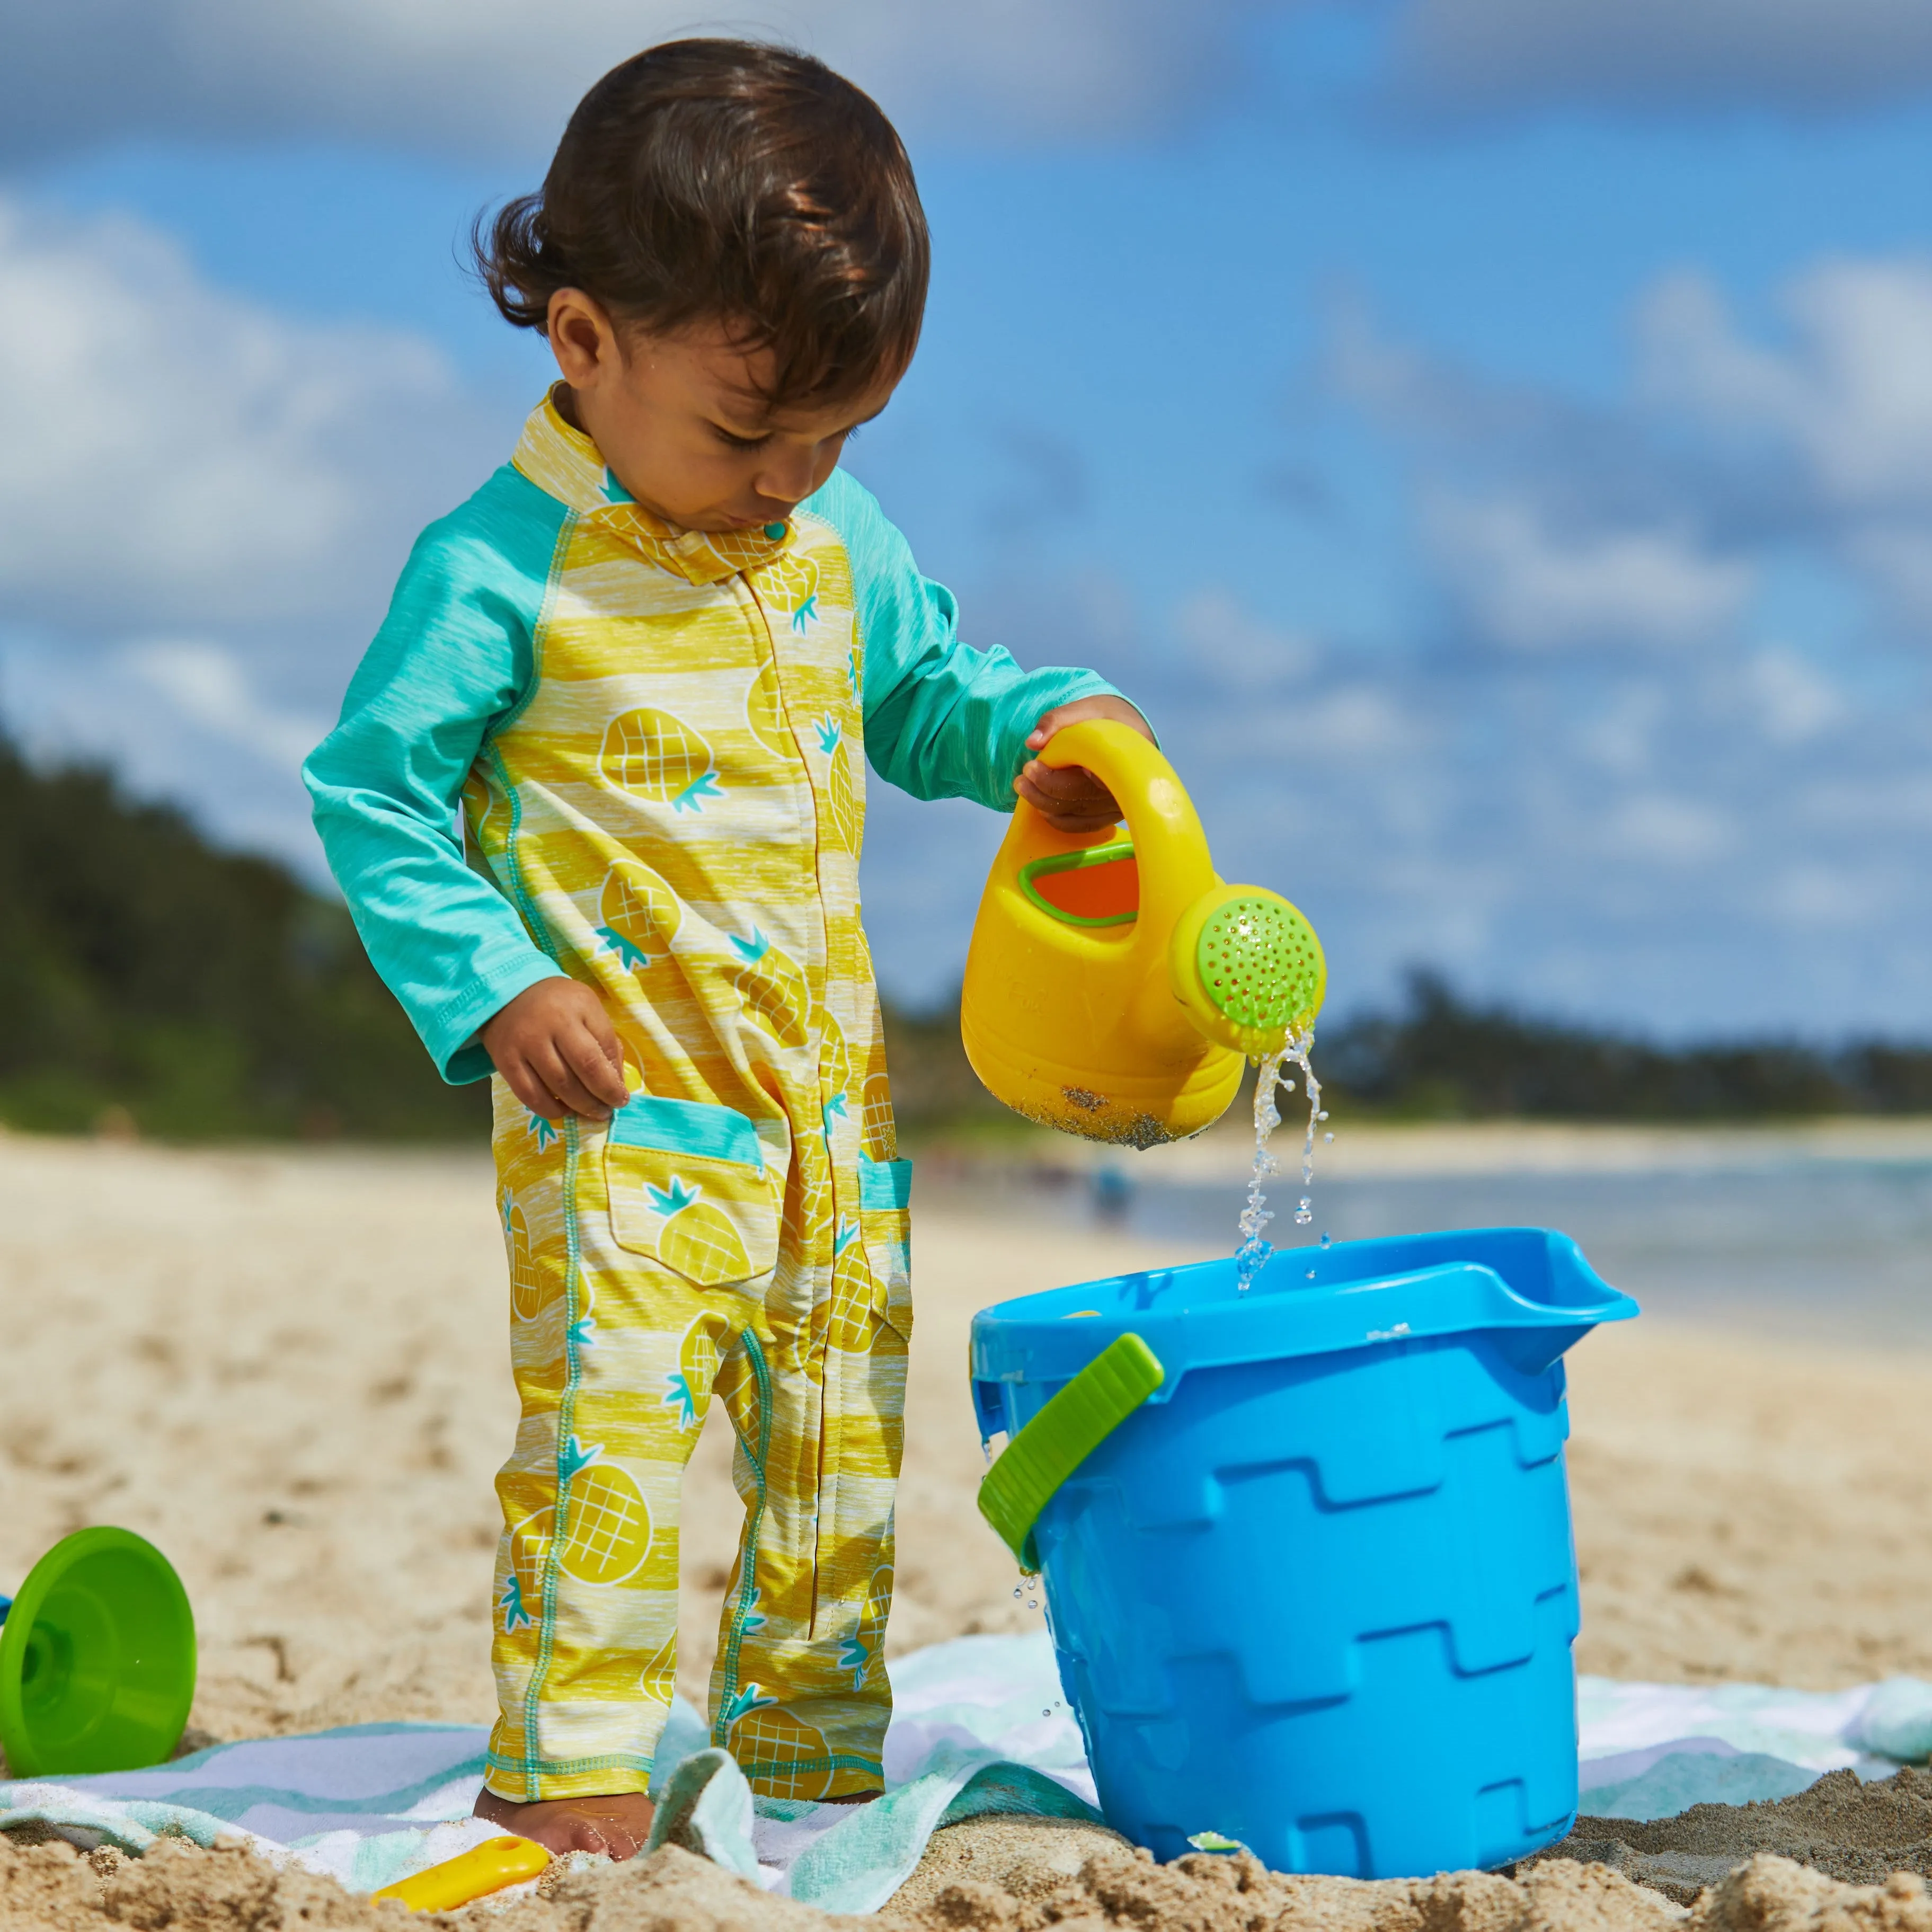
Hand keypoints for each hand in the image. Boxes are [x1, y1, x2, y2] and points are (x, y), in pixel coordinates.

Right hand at [482, 978, 629, 1122]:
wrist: (507, 994)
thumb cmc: (557, 1004)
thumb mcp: (587, 1008)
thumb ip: (604, 1040)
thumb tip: (616, 1083)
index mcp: (578, 1008)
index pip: (603, 1049)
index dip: (615, 1080)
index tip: (621, 1097)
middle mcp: (551, 1025)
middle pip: (584, 1069)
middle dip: (602, 1097)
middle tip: (609, 1111)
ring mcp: (526, 1044)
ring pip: (559, 1086)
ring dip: (580, 1107)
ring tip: (591, 1113)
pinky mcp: (505, 1061)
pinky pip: (530, 1095)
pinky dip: (550, 1110)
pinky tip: (563, 1111)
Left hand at [1016, 695, 1155, 832]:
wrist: (1125, 732)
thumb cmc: (1104, 719)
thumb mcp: (1083, 709)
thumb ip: (1056, 721)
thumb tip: (1032, 742)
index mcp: (1128, 755)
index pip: (1089, 775)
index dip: (1057, 778)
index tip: (1030, 767)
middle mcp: (1131, 785)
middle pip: (1082, 798)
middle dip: (1045, 790)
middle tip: (1020, 777)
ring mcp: (1122, 803)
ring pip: (1080, 816)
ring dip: (1046, 806)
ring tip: (1023, 786)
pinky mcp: (1113, 815)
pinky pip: (1084, 825)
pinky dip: (1059, 819)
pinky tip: (1041, 806)